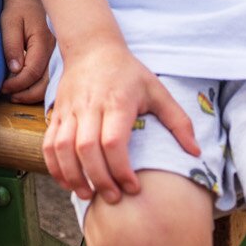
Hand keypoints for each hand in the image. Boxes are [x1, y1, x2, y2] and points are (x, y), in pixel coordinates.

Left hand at [0, 0, 52, 101]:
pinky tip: (26, 89)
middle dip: (27, 94)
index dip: (18, 84)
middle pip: (45, 82)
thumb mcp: (10, 24)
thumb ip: (12, 46)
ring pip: (50, 83)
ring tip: (16, 96)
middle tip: (10, 96)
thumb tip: (15, 70)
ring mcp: (56, 55)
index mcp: (43, 42)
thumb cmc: (18, 10)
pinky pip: (50, 77)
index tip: (4, 87)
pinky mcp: (54, 57)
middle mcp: (54, 51)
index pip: (33, 71)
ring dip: (33, 94)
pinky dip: (39, 87)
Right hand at [43, 45, 199, 204]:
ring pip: (63, 148)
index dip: (121, 169)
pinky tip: (67, 182)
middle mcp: (90, 106)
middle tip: (113, 198)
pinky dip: (55, 166)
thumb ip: (178, 121)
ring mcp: (69, 110)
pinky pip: (49, 143)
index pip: (113, 141)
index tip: (133, 187)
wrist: (91, 47)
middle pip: (86, 149)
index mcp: (117, 102)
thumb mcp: (157, 90)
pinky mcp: (57, 113)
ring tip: (88, 194)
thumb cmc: (128, 72)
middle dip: (99, 179)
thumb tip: (196, 152)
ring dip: (73, 176)